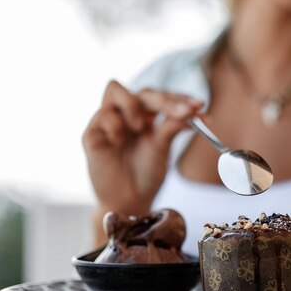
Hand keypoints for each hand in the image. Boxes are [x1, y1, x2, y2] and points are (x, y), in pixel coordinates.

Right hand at [82, 80, 202, 214]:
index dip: (180, 98)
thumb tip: (194, 110)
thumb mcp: (162, 148)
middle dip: (165, 100)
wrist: (129, 202)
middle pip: (143, 92)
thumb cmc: (146, 174)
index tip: (199, 105)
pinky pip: (102, 115)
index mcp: (147, 115)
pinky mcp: (92, 134)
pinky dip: (115, 125)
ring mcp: (108, 121)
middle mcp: (127, 114)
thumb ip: (172, 126)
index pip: (161, 96)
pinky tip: (119, 141)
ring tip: (141, 126)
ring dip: (133, 106)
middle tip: (182, 112)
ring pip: (114, 88)